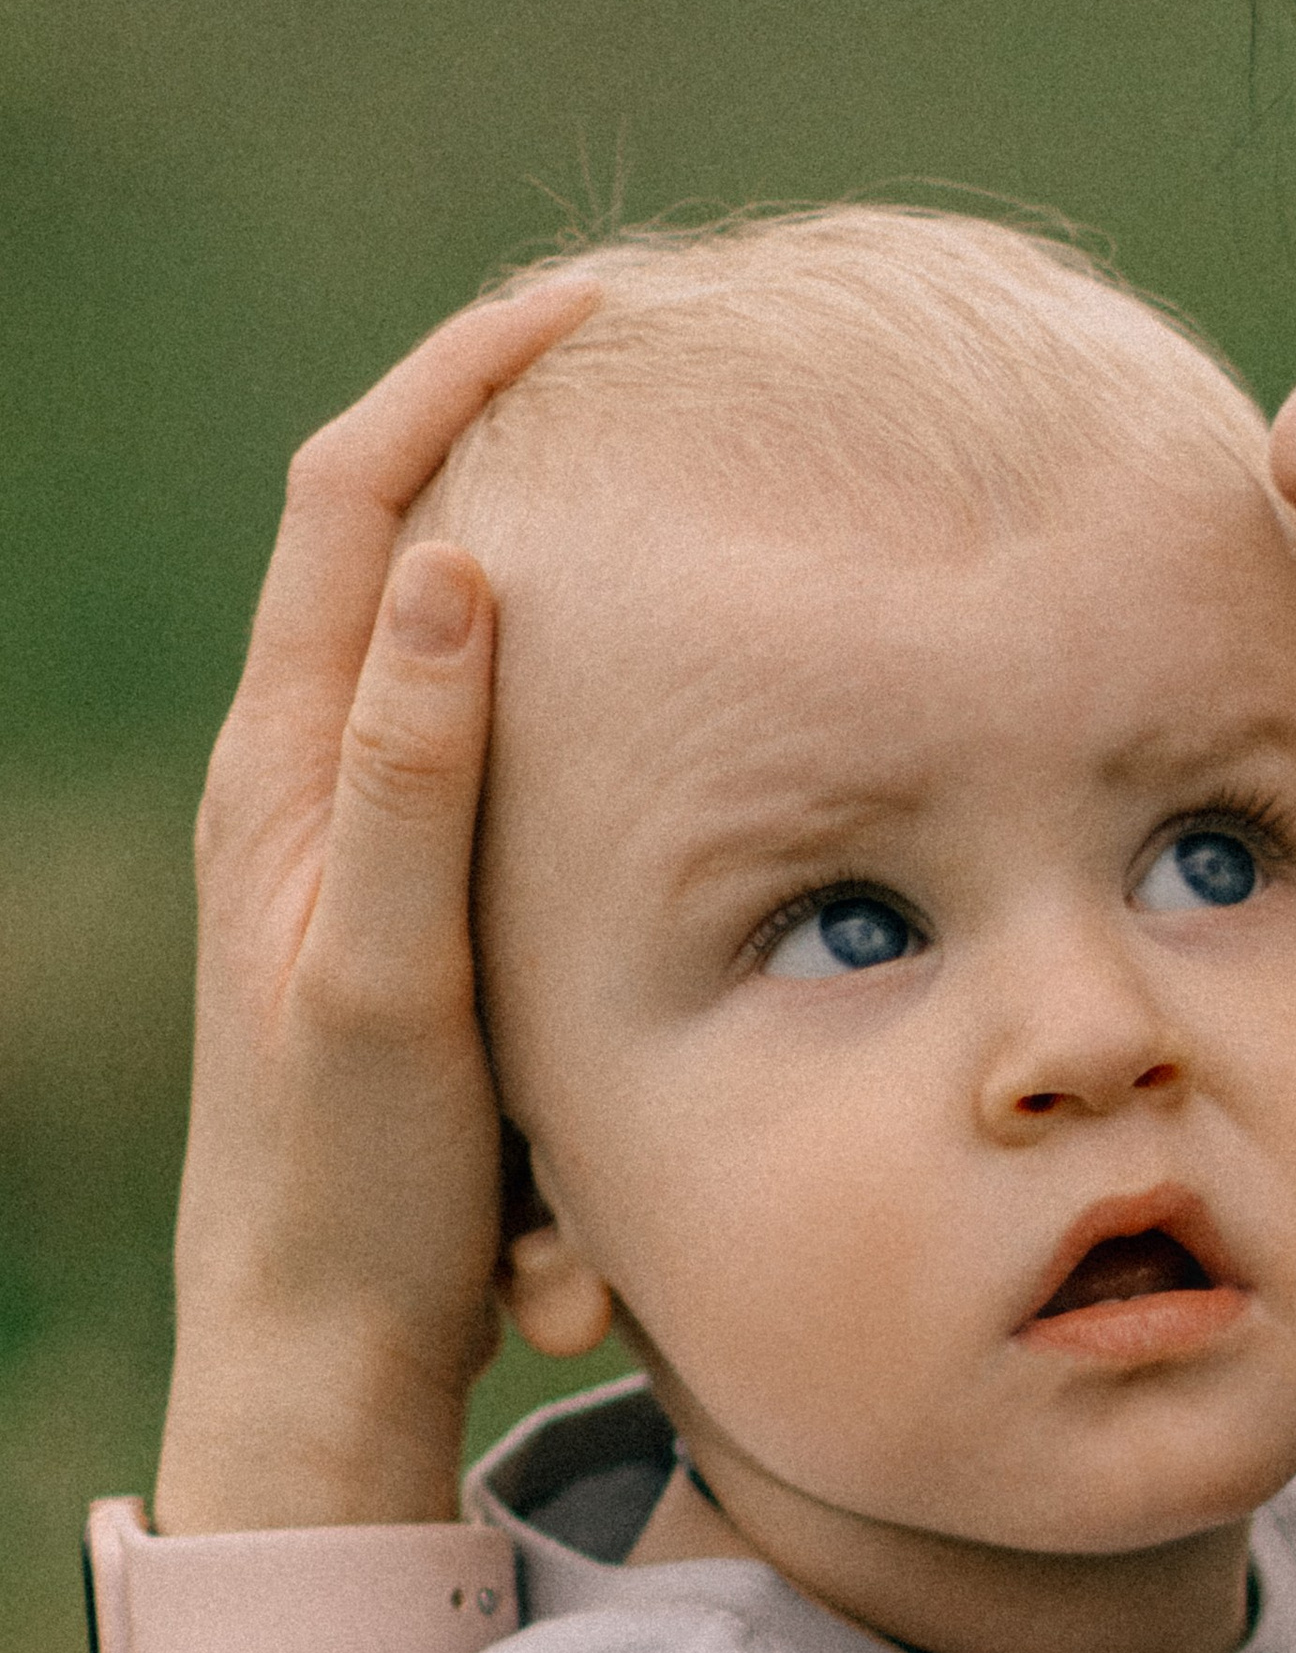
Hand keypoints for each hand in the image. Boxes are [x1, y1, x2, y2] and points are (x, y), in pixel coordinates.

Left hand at [157, 279, 595, 1532]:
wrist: (318, 1343)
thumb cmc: (357, 1184)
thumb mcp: (390, 979)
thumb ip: (410, 774)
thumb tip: (449, 560)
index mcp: (284, 769)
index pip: (357, 500)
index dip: (462, 380)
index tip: (589, 309)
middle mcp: (298, 782)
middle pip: (389, 532)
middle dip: (504, 420)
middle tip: (639, 355)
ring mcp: (347, 842)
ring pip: (436, 636)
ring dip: (531, 534)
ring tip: (654, 472)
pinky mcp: (400, 905)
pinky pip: (476, 742)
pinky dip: (554, 670)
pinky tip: (645, 682)